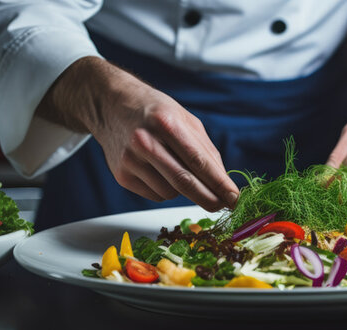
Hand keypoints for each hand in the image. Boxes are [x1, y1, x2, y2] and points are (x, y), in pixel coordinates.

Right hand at [35, 56, 238, 210]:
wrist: (111, 105)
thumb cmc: (155, 112)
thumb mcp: (185, 119)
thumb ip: (206, 150)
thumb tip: (223, 183)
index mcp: (166, 123)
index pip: (198, 161)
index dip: (219, 183)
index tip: (235, 198)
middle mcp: (145, 142)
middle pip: (184, 182)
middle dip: (209, 198)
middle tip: (223, 205)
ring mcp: (130, 160)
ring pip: (170, 192)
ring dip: (184, 190)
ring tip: (176, 167)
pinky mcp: (121, 176)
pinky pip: (155, 195)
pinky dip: (165, 189)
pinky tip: (159, 170)